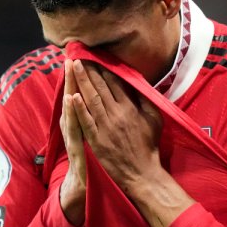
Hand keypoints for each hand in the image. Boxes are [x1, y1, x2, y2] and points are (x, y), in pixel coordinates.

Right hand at [59, 59, 86, 226]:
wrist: (85, 184)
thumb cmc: (96, 159)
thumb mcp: (93, 135)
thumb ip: (95, 117)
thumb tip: (110, 99)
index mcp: (85, 120)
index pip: (83, 92)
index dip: (82, 75)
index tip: (83, 55)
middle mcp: (77, 124)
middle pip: (77, 94)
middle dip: (76, 74)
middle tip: (74, 53)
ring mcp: (76, 133)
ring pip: (73, 105)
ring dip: (71, 86)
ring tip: (70, 67)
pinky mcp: (78, 144)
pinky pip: (76, 126)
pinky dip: (73, 112)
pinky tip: (71, 99)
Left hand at [70, 60, 194, 226]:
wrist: (142, 173)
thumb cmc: (148, 146)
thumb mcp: (155, 119)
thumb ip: (147, 100)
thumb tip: (139, 83)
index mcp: (130, 108)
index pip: (115, 82)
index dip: (104, 67)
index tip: (96, 55)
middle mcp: (117, 114)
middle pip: (100, 87)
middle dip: (89, 69)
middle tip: (79, 53)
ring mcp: (105, 127)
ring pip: (91, 99)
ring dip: (81, 81)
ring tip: (73, 65)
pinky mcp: (96, 140)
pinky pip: (85, 121)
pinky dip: (78, 108)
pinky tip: (71, 95)